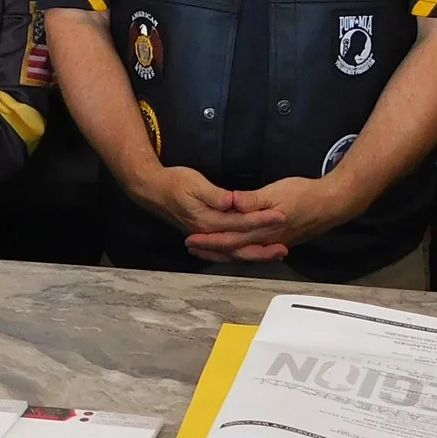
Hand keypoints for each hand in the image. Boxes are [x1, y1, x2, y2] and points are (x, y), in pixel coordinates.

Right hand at [131, 164, 286, 247]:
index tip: (282, 216)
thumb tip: (231, 202)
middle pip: (240, 245)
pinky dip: (240, 254)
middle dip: (263, 248)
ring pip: (233, 252)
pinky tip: (251, 253)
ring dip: (254, 255)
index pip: (241, 222)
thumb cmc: (173, 182)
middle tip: (284, 250)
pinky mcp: (205, 235)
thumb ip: (214, 195)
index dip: (262, 219)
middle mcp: (207, 233)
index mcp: (208, 220)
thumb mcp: (194, 183)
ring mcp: (205, 236)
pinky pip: (226, 251)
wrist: (151, 191)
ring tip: (275, 255)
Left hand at [188, 174, 357, 263]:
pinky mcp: (280, 239)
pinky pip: (254, 249)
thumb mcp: (276, 192)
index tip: (191, 240)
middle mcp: (265, 240)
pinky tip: (236, 249)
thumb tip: (230, 203)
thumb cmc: (305, 195)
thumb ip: (252, 200)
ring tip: (207, 250)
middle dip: (211, 249)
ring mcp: (273, 241)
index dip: (208, 241)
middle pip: (232, 249)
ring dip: (223, 252)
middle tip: (191, 247)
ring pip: (242, 252)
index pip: (229, 239)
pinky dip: (239, 251)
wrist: (332, 204)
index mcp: (261, 229)